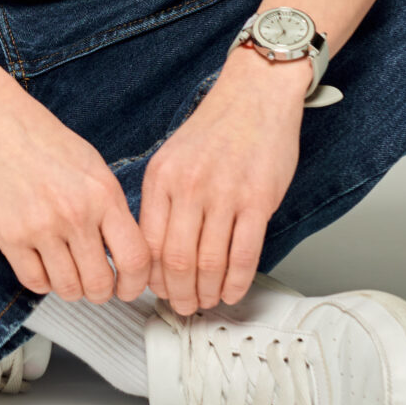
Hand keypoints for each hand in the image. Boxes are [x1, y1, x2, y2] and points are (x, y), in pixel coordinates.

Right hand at [0, 85, 150, 302]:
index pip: (135, 259)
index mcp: (103, 194)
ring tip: (67, 276)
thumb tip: (124, 250)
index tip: (128, 287)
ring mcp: (40, 226)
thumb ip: (111, 208)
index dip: (134, 284)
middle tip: (95, 287)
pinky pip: (33, 281)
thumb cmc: (42, 139)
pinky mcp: (8, 235)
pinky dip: (42, 282)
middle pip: (100, 282)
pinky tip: (42, 267)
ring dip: (71, 289)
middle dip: (100, 292)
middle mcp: (75, 213)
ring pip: (67, 287)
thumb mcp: (93, 166)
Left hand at [139, 48, 306, 314]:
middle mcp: (188, 187)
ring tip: (207, 302)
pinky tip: (232, 290)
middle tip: (182, 307)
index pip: (147, 241)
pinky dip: (236, 281)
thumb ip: (162, 199)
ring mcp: (223, 194)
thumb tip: (155, 249)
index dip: (151, 276)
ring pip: (209, 262)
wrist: (254, 97)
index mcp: (160, 178)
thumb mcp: (171, 158)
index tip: (156, 291)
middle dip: (178, 293)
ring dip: (207, 291)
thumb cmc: (215, 130)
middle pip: (175, 259)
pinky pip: (243, 253)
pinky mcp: (257, 200)